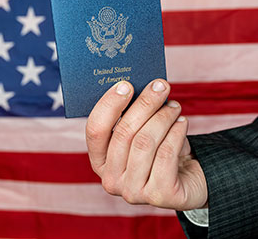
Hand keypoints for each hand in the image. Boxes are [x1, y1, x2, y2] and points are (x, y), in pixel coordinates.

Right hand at [86, 79, 207, 210]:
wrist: (185, 178)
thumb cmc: (157, 149)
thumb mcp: (139, 132)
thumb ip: (132, 116)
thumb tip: (140, 86)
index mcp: (100, 160)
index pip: (95, 130)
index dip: (109, 104)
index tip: (126, 84)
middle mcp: (111, 179)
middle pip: (123, 133)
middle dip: (145, 104)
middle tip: (160, 86)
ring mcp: (133, 191)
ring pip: (145, 141)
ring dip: (163, 117)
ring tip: (174, 106)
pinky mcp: (159, 196)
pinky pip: (166, 153)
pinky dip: (176, 132)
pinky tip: (182, 122)